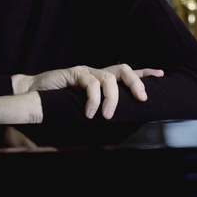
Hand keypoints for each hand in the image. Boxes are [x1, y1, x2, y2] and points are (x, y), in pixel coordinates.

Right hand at [12, 64, 163, 119]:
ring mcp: (85, 71)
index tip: (161, 75)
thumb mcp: (85, 109)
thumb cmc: (60, 103)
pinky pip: (90, 82)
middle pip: (123, 69)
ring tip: (108, 115)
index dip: (144, 73)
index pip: (127, 73)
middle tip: (142, 99)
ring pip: (108, 77)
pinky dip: (93, 99)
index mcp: (102, 80)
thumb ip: (100, 111)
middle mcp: (96, 72)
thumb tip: (121, 127)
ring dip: (112, 98)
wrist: (34, 94)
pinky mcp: (73, 72)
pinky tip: (90, 112)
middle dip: (136, 82)